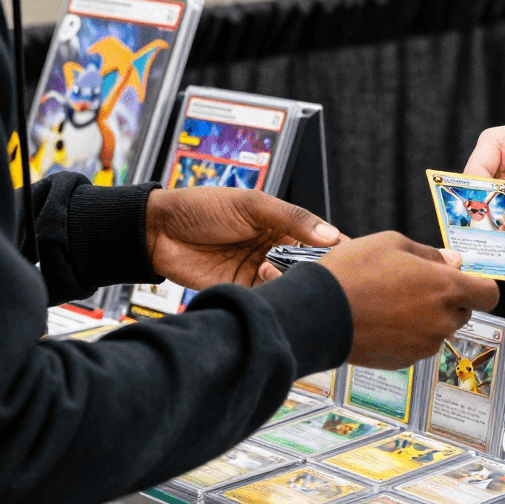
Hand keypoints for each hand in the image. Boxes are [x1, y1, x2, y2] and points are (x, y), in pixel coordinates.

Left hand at [146, 188, 341, 289]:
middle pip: (311, 267)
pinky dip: (271, 297)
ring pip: (291, 285)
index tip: (348, 257)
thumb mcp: (251, 204)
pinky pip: (267, 299)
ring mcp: (260, 272)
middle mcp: (277, 250)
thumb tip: (330, 234)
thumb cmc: (200, 207)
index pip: (322, 240)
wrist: (157, 231)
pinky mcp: (243, 291)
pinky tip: (263, 284)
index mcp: (284, 226)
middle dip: (316, 271)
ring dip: (289, 283)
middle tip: (313, 270)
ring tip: (269, 269)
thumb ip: (291, 217)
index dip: (337, 249)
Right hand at [315, 232, 499, 368]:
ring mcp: (424, 345)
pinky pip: (415, 345)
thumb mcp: (392, 243)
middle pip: (462, 312)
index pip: (489, 295)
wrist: (317, 313)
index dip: (480, 287)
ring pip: (437, 330)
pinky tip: (381, 320)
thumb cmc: (353, 272)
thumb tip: (453, 262)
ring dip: (424, 318)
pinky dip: (406, 335)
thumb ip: (431, 254)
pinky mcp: (404, 361)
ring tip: (390, 302)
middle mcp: (442, 321)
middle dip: (446, 300)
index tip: (468, 282)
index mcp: (447, 289)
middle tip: (414, 286)